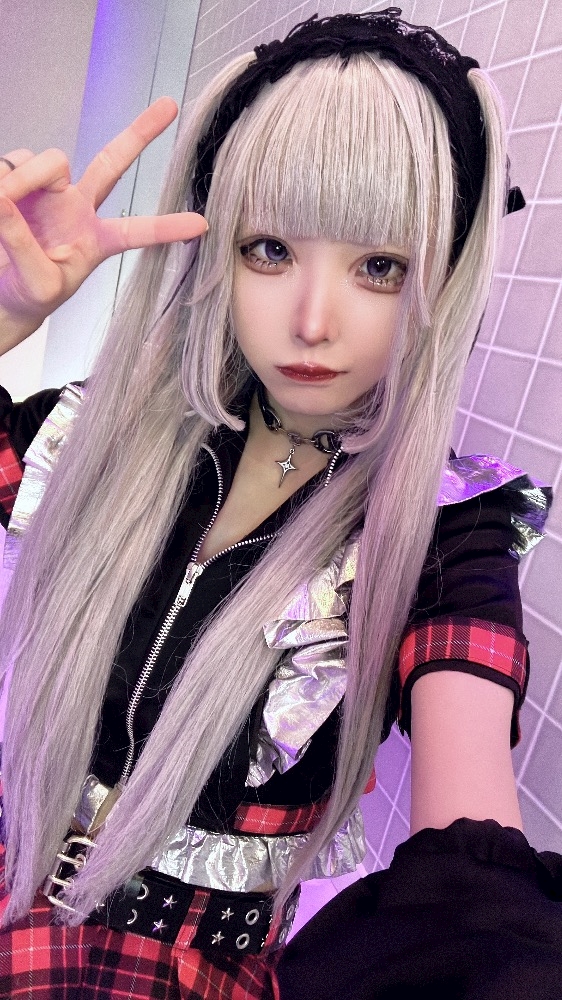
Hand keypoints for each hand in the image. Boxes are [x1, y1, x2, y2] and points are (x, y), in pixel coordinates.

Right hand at [0, 98, 206, 349]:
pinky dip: (2, 181)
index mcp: (96, 240)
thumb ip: (25, 247)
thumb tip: (4, 201)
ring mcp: (50, 192)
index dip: (166, 228)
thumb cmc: (28, 293)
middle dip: (140, 134)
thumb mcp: (37, 284)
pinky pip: (10, 166)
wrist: (2, 292)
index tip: (201, 225)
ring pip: (48, 163)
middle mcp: (78, 208)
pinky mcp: (18, 180)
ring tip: (2, 206)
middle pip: (112, 163)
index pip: (136, 232)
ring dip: (23, 181)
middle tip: (171, 106)